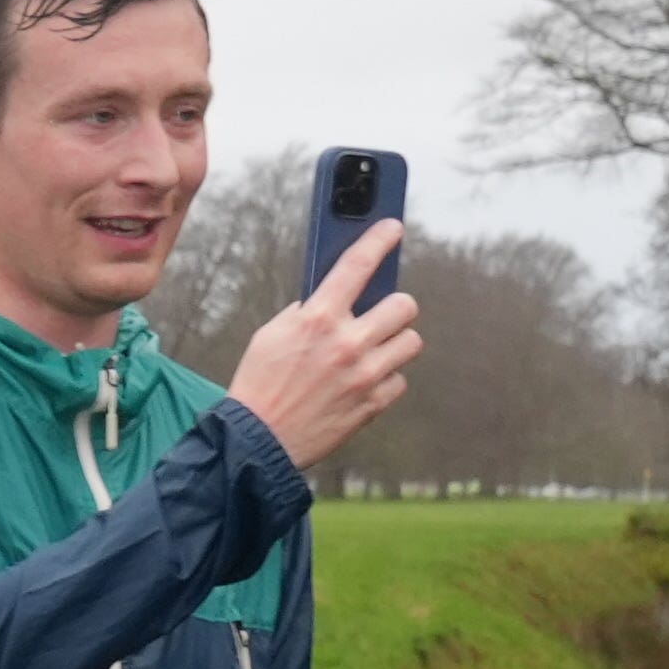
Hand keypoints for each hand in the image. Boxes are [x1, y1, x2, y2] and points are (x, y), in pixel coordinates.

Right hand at [223, 219, 419, 469]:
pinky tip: (361, 384)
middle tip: (379, 317)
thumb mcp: (271, 335)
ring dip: (394, 343)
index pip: (355, 267)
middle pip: (403, 305)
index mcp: (316, 319)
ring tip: (372, 352)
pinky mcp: (374, 403)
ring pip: (410, 341)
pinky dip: (384, 380)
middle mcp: (347, 343)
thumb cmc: (259, 385)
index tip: (392, 228)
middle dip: (394, 308)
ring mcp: (365, 374)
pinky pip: (399, 379)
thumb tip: (330, 300)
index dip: (378, 241)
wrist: (258, 440)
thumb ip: (305, 314)